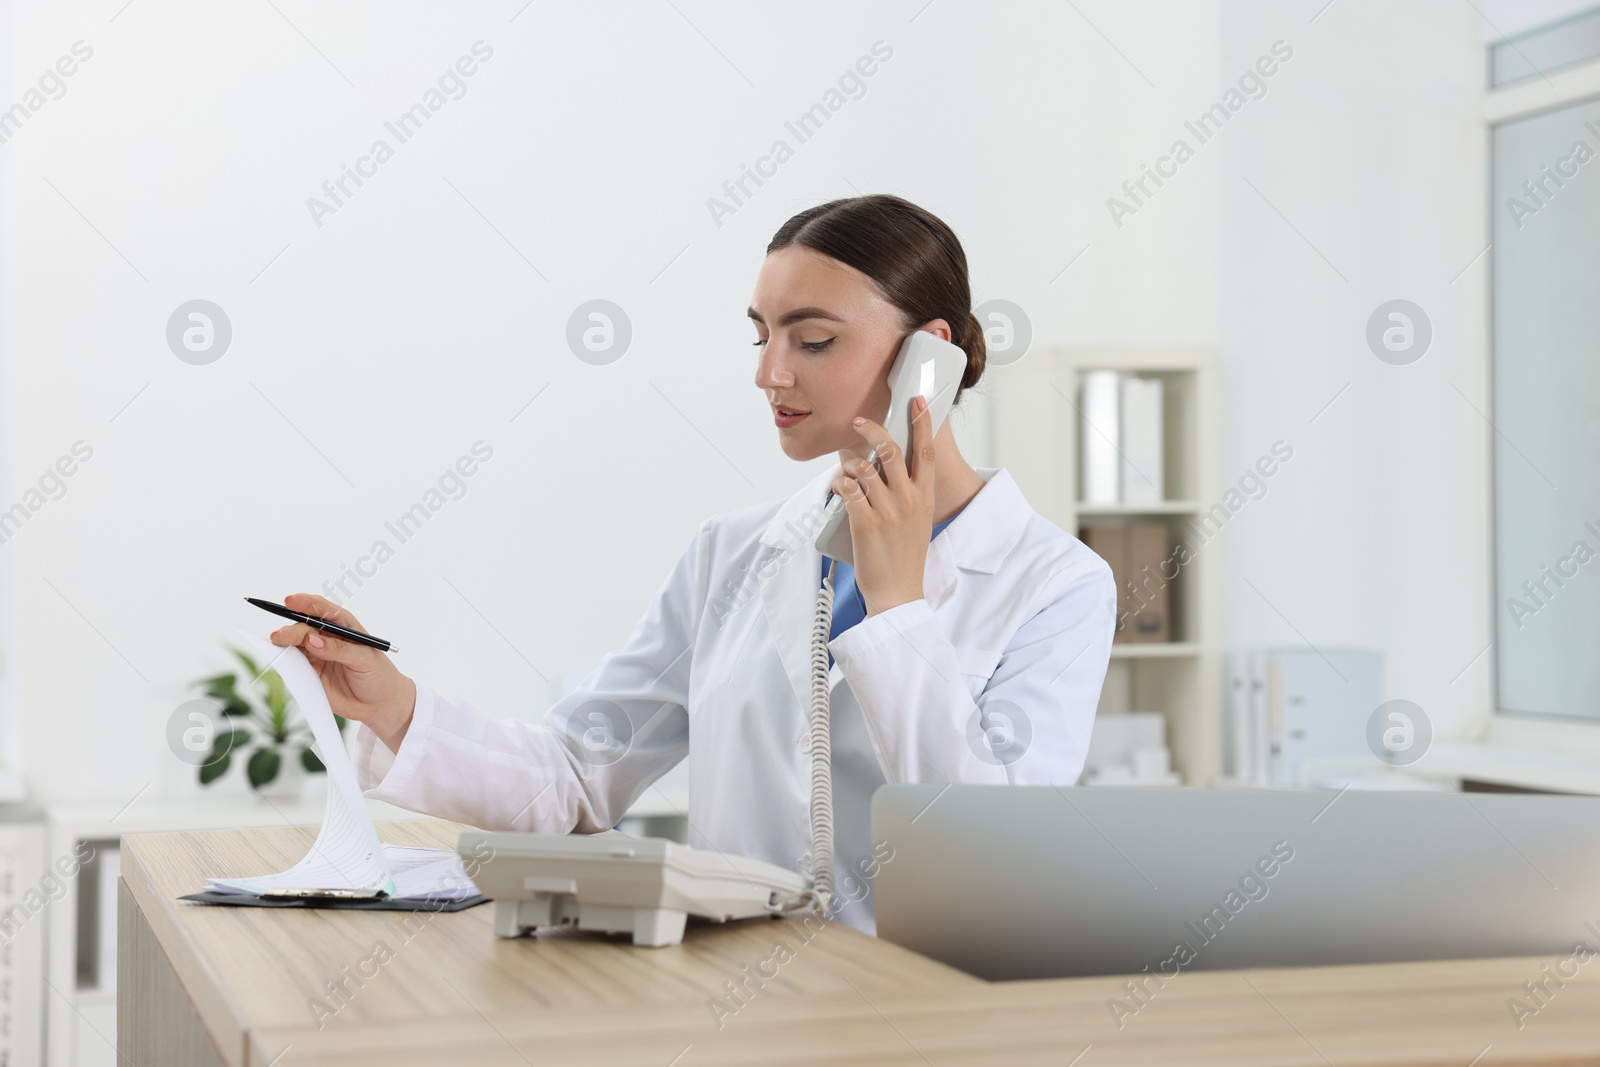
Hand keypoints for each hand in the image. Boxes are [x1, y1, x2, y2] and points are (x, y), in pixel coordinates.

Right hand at [267, 593, 416, 752]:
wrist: (379, 704)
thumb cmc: (378, 675)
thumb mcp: (365, 659)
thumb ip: (339, 649)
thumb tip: (312, 640)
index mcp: (344, 627)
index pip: (323, 610)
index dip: (306, 603)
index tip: (291, 601)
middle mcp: (328, 638)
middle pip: (304, 628)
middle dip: (291, 630)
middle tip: (280, 636)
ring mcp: (317, 655)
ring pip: (295, 646)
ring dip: (284, 645)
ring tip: (276, 646)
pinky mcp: (311, 673)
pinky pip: (293, 666)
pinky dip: (284, 665)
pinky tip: (281, 666)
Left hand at [832, 394, 934, 615]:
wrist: (899, 592)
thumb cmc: (906, 557)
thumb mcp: (918, 520)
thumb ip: (910, 493)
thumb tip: (888, 468)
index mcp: (924, 497)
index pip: (926, 452)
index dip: (922, 422)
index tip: (918, 401)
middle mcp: (908, 500)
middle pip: (891, 450)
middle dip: (873, 430)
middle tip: (859, 422)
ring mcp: (887, 510)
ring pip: (864, 468)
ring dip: (849, 464)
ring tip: (846, 473)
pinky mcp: (866, 522)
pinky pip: (848, 490)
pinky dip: (839, 484)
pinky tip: (838, 489)